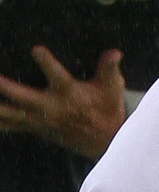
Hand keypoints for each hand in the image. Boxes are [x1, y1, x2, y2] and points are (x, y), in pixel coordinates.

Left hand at [0, 45, 125, 159]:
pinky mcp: (35, 128)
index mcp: (71, 94)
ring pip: (9, 112)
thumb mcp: (113, 88)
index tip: (36, 49)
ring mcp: (40, 120)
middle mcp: (52, 107)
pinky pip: (9, 125)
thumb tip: (115, 53)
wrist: (104, 142)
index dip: (46, 62)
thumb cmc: (107, 110)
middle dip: (4, 85)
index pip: (57, 75)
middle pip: (22, 96)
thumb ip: (109, 69)